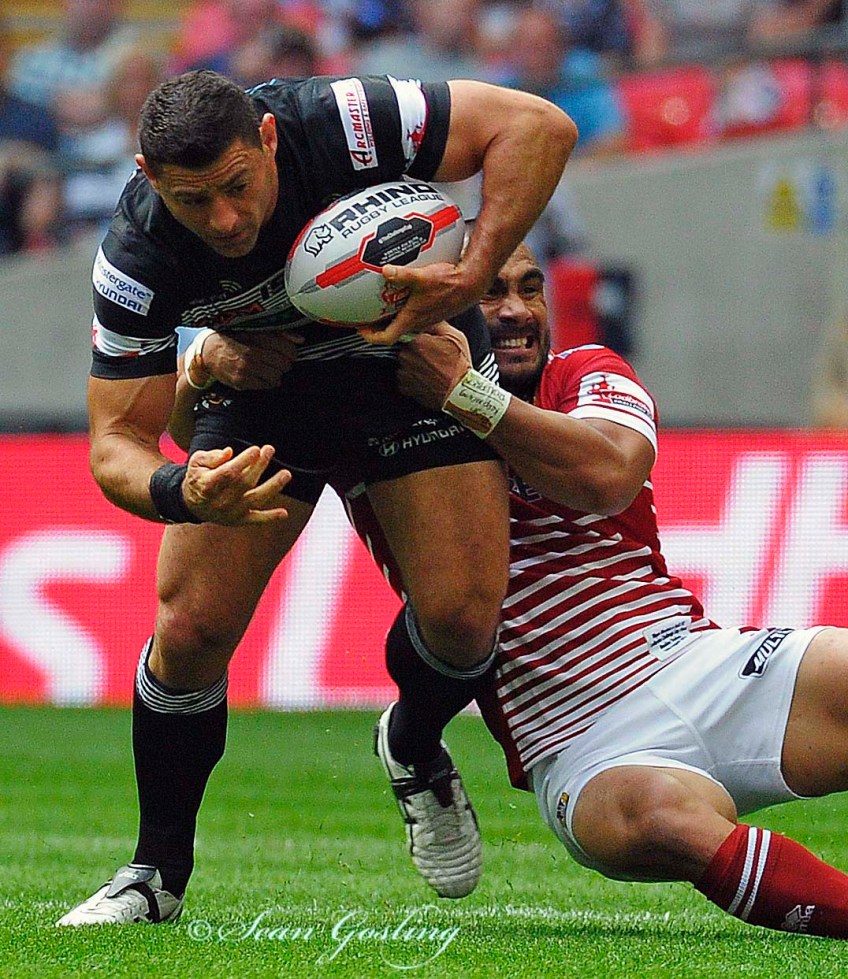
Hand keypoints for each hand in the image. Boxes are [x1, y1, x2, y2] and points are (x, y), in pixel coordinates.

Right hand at [181, 444, 291, 524]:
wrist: (192, 504)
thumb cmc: (198, 477)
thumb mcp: (197, 462)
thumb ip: (212, 457)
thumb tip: (230, 452)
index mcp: (207, 485)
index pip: (228, 473)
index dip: (243, 461)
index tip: (256, 449)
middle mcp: (219, 501)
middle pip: (244, 483)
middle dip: (259, 466)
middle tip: (269, 449)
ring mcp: (231, 512)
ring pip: (254, 500)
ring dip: (272, 487)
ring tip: (286, 474)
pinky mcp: (239, 520)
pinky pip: (256, 520)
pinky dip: (270, 517)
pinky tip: (284, 513)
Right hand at [202, 330, 303, 389]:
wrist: (209, 352)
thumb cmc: (233, 340)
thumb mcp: (254, 331)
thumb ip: (279, 334)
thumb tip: (300, 339)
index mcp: (255, 339)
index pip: (287, 350)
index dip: (292, 353)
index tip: (290, 353)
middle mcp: (251, 355)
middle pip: (284, 365)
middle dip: (285, 364)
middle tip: (278, 361)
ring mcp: (246, 370)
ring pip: (276, 377)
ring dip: (276, 374)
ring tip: (268, 369)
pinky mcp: (241, 382)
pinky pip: (265, 386)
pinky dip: (267, 382)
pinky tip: (261, 376)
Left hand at [358, 262, 482, 345]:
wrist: (470, 284)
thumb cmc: (449, 284)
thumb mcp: (422, 277)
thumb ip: (402, 274)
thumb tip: (385, 270)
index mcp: (411, 319)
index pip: (386, 337)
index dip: (370, 336)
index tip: (361, 329)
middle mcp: (417, 323)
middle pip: (392, 331)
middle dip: (377, 325)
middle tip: (366, 316)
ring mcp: (425, 319)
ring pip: (403, 323)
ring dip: (390, 317)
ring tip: (380, 305)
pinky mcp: (431, 312)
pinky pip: (412, 315)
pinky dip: (403, 309)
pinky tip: (402, 294)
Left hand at [397, 322, 472, 410]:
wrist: (459, 393)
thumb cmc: (459, 365)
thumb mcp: (455, 336)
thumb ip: (437, 323)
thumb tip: (428, 314)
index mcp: (417, 341)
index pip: (408, 331)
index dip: (417, 336)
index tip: (425, 341)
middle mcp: (406, 356)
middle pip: (404, 347)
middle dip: (414, 350)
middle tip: (429, 355)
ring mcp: (403, 372)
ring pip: (402, 362)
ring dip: (412, 364)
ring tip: (428, 368)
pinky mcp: (403, 387)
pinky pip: (402, 377)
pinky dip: (410, 377)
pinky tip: (424, 378)